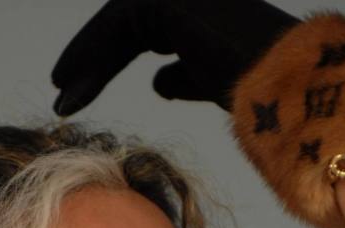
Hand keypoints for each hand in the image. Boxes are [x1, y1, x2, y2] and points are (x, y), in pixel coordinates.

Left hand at [50, 0, 299, 114]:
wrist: (283, 88)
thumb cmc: (260, 94)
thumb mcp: (212, 85)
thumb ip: (185, 76)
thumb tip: (157, 81)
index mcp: (200, 10)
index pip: (140, 30)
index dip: (105, 61)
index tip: (76, 93)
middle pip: (124, 26)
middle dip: (91, 64)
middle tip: (62, 100)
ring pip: (116, 25)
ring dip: (85, 64)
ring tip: (63, 101)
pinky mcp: (170, 1)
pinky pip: (116, 27)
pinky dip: (89, 54)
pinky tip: (69, 84)